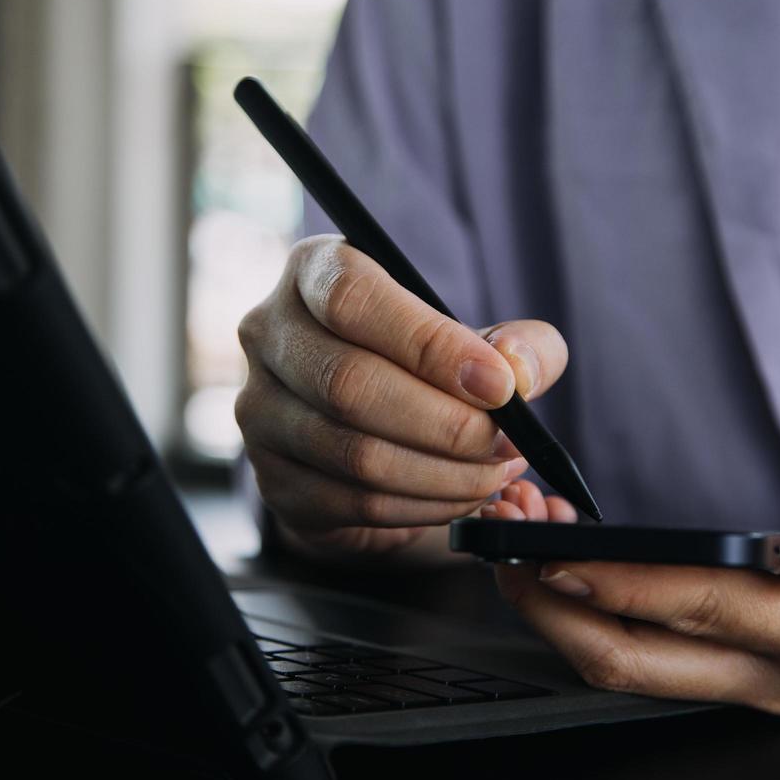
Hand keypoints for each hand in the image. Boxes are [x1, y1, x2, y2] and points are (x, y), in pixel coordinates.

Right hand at [235, 235, 567, 556]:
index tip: (500, 384)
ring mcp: (260, 413)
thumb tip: (519, 371)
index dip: (429, 344)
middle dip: (447, 423)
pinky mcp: (275, 481)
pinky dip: (425, 506)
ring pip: (356, 453)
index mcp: (313, 272)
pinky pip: (356, 502)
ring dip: (444, 473)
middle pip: (350, 383)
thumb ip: (517, 346)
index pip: (352, 298)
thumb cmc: (423, 367)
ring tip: (495, 469)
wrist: (365, 430)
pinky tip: (462, 495)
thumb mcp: (476, 339)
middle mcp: (269, 335)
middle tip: (507, 442)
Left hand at [491, 461, 779, 712]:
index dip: (614, 579)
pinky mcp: (746, 671)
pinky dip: (599, 614)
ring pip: (633, 665)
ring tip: (524, 545)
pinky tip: (574, 567)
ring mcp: (760, 682)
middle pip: (636, 659)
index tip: (551, 546)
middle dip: (557, 604)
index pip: (694, 606)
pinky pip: (652, 655)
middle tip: (507, 541)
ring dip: (567, 612)